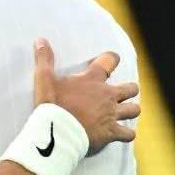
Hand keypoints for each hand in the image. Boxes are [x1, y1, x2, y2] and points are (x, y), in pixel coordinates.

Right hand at [33, 38, 139, 155]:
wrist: (57, 133)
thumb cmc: (51, 105)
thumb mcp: (44, 79)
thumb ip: (44, 59)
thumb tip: (40, 40)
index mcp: (92, 80)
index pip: (110, 60)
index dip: (111, 59)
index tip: (107, 62)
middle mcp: (107, 95)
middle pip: (131, 88)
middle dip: (128, 90)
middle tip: (116, 94)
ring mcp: (111, 115)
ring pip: (134, 110)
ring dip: (129, 110)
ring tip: (121, 113)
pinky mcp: (111, 132)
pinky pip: (128, 134)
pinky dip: (126, 134)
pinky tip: (120, 134)